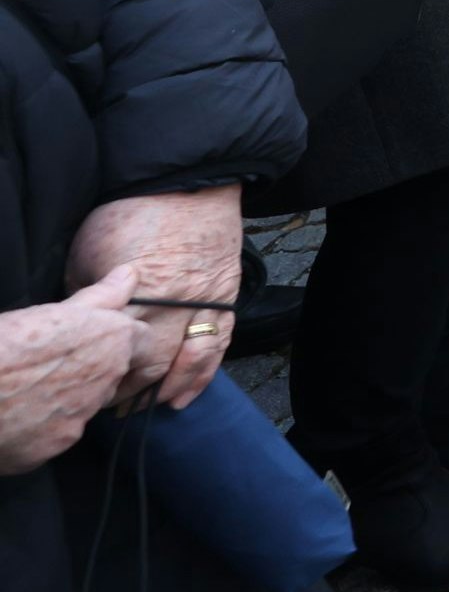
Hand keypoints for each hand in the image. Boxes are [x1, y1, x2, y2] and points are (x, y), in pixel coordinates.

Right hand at [0, 273, 140, 472]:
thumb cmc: (2, 345)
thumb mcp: (48, 312)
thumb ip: (98, 298)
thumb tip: (130, 275)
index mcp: (110, 343)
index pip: (142, 340)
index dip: (121, 338)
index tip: (99, 338)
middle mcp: (104, 384)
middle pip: (113, 376)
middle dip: (92, 369)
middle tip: (53, 362)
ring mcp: (79, 421)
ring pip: (83, 408)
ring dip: (65, 399)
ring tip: (25, 387)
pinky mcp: (53, 449)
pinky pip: (53, 437)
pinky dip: (39, 427)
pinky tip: (13, 414)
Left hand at [72, 188, 238, 411]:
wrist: (187, 183)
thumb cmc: (129, 213)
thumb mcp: (89, 254)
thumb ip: (89, 295)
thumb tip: (78, 327)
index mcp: (137, 295)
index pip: (119, 353)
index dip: (103, 377)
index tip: (86, 389)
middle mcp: (176, 305)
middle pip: (155, 364)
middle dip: (133, 391)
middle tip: (111, 407)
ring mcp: (206, 302)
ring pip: (192, 361)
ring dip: (172, 389)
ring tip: (153, 408)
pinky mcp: (226, 296)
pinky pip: (219, 344)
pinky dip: (204, 373)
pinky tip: (188, 392)